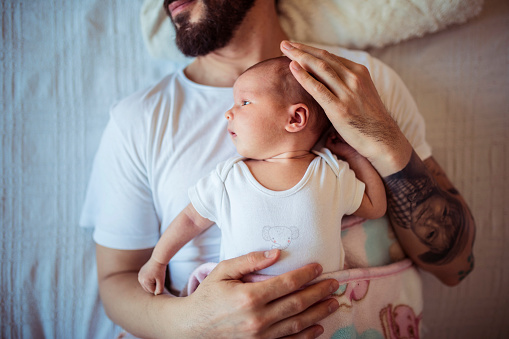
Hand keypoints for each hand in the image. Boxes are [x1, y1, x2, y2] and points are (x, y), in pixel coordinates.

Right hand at [138, 258, 166, 294]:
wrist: (158, 259)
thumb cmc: (160, 270)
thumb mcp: (161, 280)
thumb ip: (159, 289)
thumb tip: (156, 294)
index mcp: (144, 282)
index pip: (152, 291)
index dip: (157, 286)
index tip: (160, 279)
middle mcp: (140, 279)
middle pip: (148, 289)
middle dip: (154, 285)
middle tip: (158, 278)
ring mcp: (139, 276)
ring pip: (146, 285)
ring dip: (151, 283)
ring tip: (155, 276)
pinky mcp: (140, 273)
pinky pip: (145, 280)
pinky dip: (149, 279)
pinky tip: (152, 274)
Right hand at [183, 249, 339, 337]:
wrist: (191, 328)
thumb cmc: (207, 296)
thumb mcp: (222, 271)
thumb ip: (249, 260)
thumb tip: (276, 252)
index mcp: (249, 296)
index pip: (286, 283)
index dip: (306, 274)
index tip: (319, 266)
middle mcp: (257, 318)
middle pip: (298, 304)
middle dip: (319, 292)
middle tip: (334, 283)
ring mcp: (260, 337)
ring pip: (298, 324)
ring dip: (319, 313)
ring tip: (333, 302)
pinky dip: (307, 336)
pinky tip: (318, 327)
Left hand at [280, 41, 411, 176]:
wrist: (383, 139)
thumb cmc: (368, 120)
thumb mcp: (361, 94)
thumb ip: (345, 84)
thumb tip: (325, 80)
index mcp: (359, 72)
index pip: (330, 57)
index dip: (311, 50)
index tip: (296, 46)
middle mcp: (354, 78)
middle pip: (323, 58)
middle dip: (302, 49)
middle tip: (285, 44)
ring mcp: (348, 92)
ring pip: (320, 68)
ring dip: (300, 57)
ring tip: (284, 50)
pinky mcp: (340, 108)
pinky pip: (318, 88)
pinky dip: (304, 76)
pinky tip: (292, 68)